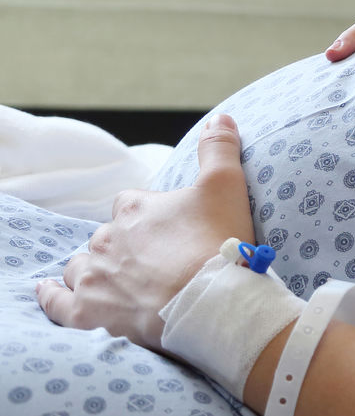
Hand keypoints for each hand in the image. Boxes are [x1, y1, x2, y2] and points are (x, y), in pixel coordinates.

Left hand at [35, 114, 253, 351]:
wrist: (211, 302)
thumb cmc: (218, 243)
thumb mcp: (226, 187)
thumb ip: (219, 149)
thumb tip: (220, 118)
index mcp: (135, 207)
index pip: (129, 204)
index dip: (147, 217)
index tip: (167, 232)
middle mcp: (108, 238)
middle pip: (106, 237)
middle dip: (125, 248)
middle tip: (156, 265)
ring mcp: (94, 276)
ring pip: (81, 267)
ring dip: (94, 270)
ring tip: (116, 282)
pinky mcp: (89, 312)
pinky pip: (59, 303)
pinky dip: (54, 297)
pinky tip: (51, 293)